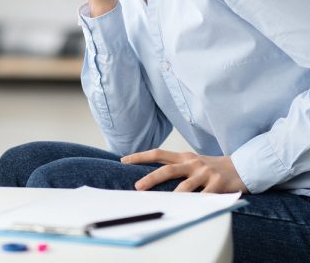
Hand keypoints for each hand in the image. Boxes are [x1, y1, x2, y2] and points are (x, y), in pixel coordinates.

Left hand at [121, 149, 247, 193]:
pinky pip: (205, 197)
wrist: (241, 167)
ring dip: (173, 196)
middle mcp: (192, 163)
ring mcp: (205, 173)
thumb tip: (152, 176)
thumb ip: (176, 166)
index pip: (158, 154)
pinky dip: (197, 204)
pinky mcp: (218, 185)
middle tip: (137, 187)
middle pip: (167, 169)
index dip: (140, 156)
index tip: (124, 161)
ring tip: (164, 204)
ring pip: (185, 186)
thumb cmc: (211, 168)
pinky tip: (190, 211)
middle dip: (151, 178)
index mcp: (184, 157)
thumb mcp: (192, 163)